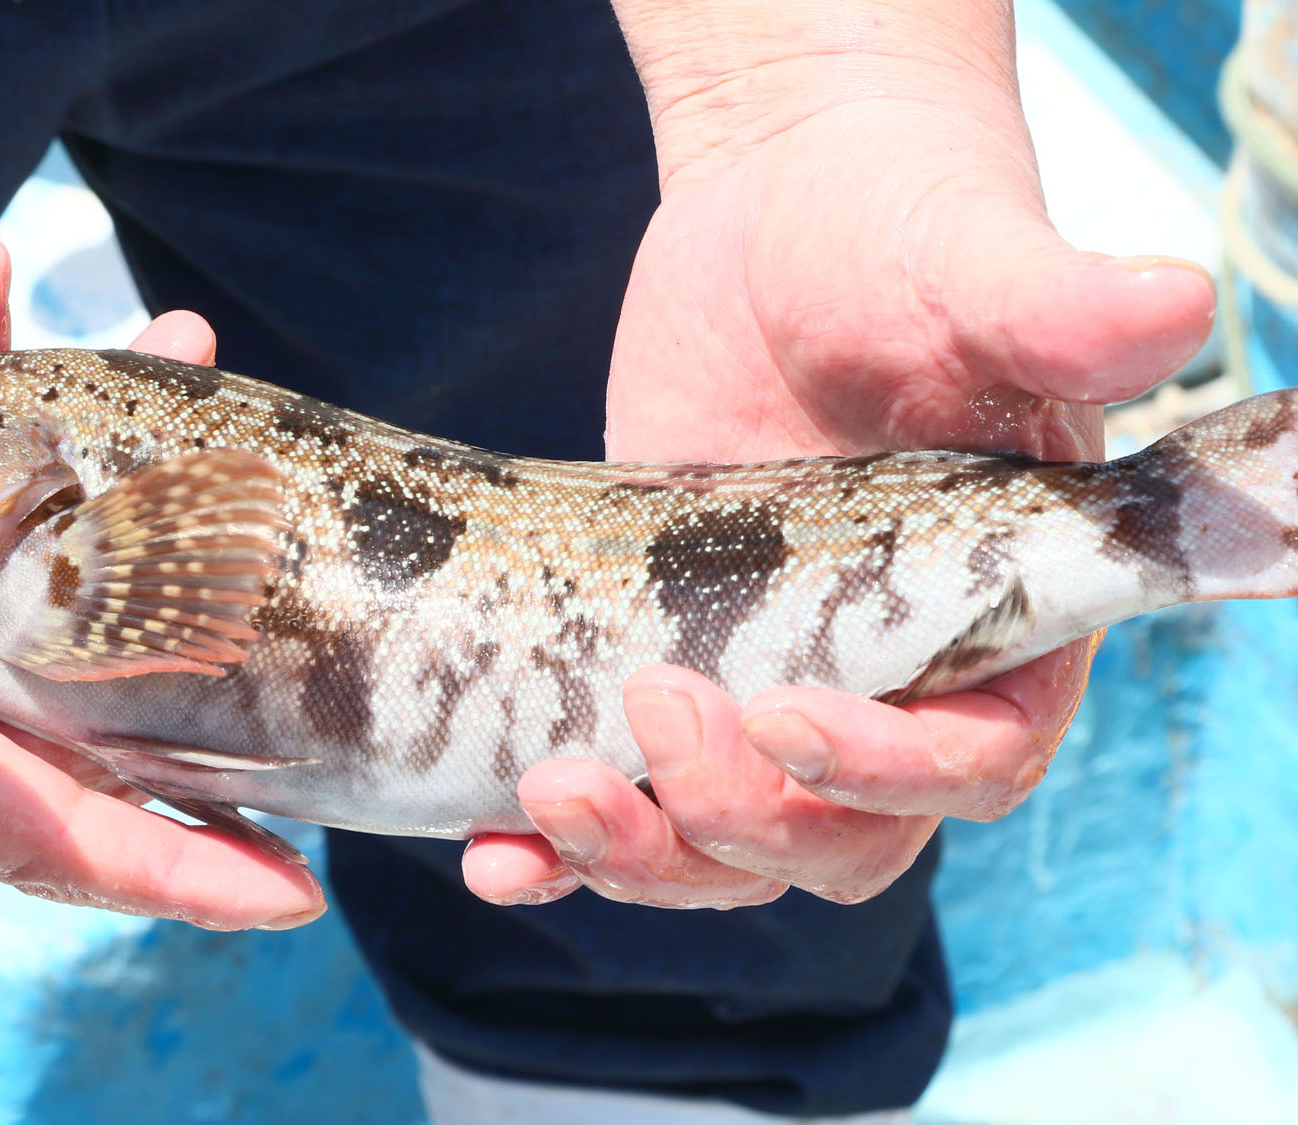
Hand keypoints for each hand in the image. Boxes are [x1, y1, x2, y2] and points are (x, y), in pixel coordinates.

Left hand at [463, 4, 1214, 906]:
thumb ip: (1056, 308)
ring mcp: (763, 690)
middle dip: (742, 818)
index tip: (781, 710)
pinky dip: (553, 849)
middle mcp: (891, 685)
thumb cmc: (901, 237)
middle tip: (650, 705)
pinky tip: (492, 851)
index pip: (973, 762)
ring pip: (724, 852)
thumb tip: (1172, 302)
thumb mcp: (969, 268)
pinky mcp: (657, 670)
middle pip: (839, 844)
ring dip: (639, 855)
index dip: (883, 772)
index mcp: (1000, 624)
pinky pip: (621, 803)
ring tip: (544, 795)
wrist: (783, 209)